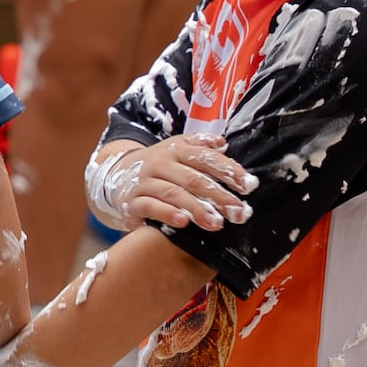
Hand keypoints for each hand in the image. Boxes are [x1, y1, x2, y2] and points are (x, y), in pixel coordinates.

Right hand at [87, 136, 254, 232]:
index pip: (205, 158)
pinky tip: (184, 222)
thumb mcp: (176, 150)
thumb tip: (224, 143)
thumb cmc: (159, 167)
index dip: (228, 171)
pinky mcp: (132, 201)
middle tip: (239, 212)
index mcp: (175, 149)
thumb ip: (200, 146)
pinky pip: (150, 207)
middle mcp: (159, 163)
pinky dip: (167, 214)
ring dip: (197, 209)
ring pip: (173, 193)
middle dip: (219, 196)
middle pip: (193, 178)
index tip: (249, 185)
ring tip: (216, 223)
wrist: (117, 176)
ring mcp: (144, 182)